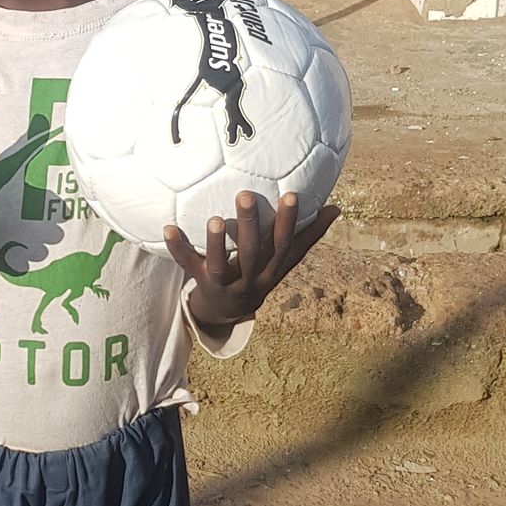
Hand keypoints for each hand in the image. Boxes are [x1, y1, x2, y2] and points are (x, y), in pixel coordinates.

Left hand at [167, 192, 337, 329]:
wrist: (228, 312)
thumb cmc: (259, 274)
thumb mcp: (284, 260)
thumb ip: (307, 235)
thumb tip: (336, 209)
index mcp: (271, 269)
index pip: (283, 245)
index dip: (288, 222)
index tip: (290, 194)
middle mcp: (249, 278)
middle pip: (251, 253)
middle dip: (248, 224)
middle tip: (244, 194)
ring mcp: (224, 284)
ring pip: (219, 266)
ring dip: (216, 243)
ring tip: (213, 219)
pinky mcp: (201, 284)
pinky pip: (187, 265)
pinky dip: (177, 248)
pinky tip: (168, 227)